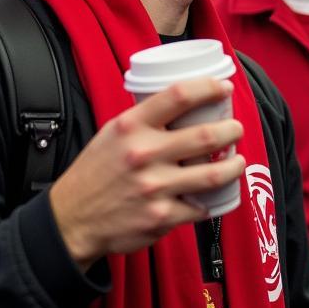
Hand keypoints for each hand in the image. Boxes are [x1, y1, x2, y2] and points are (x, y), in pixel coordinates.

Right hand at [49, 78, 244, 270]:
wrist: (71, 219)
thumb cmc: (96, 173)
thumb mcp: (112, 134)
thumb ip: (146, 120)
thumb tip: (187, 105)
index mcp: (131, 127)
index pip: (179, 95)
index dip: (209, 88)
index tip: (224, 88)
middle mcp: (144, 154)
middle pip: (207, 135)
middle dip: (232, 130)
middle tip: (236, 129)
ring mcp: (155, 187)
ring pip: (213, 174)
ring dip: (234, 166)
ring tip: (237, 160)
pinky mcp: (162, 216)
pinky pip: (201, 207)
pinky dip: (210, 201)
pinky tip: (211, 196)